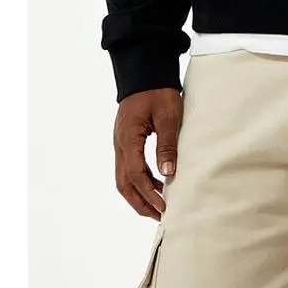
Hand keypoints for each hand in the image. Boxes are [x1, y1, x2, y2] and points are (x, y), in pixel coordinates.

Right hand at [113, 87, 181, 219]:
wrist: (145, 72)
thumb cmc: (158, 90)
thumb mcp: (168, 115)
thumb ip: (167, 144)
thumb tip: (168, 173)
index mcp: (128, 138)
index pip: (136, 175)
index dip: (149, 194)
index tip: (164, 207)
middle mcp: (120, 144)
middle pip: (124, 183)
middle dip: (139, 202)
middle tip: (158, 216)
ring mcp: (120, 142)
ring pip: (123, 177)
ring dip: (138, 193)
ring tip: (157, 205)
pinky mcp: (125, 140)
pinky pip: (128, 166)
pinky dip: (140, 179)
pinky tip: (156, 182)